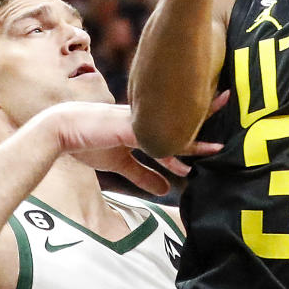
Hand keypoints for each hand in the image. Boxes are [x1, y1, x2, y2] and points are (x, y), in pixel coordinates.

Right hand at [50, 100, 222, 195]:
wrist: (60, 131)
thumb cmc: (88, 142)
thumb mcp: (120, 163)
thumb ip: (144, 175)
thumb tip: (167, 190)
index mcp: (143, 120)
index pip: (175, 117)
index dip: (195, 115)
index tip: (217, 108)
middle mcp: (143, 118)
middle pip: (179, 114)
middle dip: (205, 110)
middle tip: (228, 98)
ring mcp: (136, 123)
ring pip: (170, 130)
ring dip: (194, 139)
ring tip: (217, 147)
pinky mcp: (125, 132)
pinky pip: (152, 143)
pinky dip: (169, 156)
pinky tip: (183, 167)